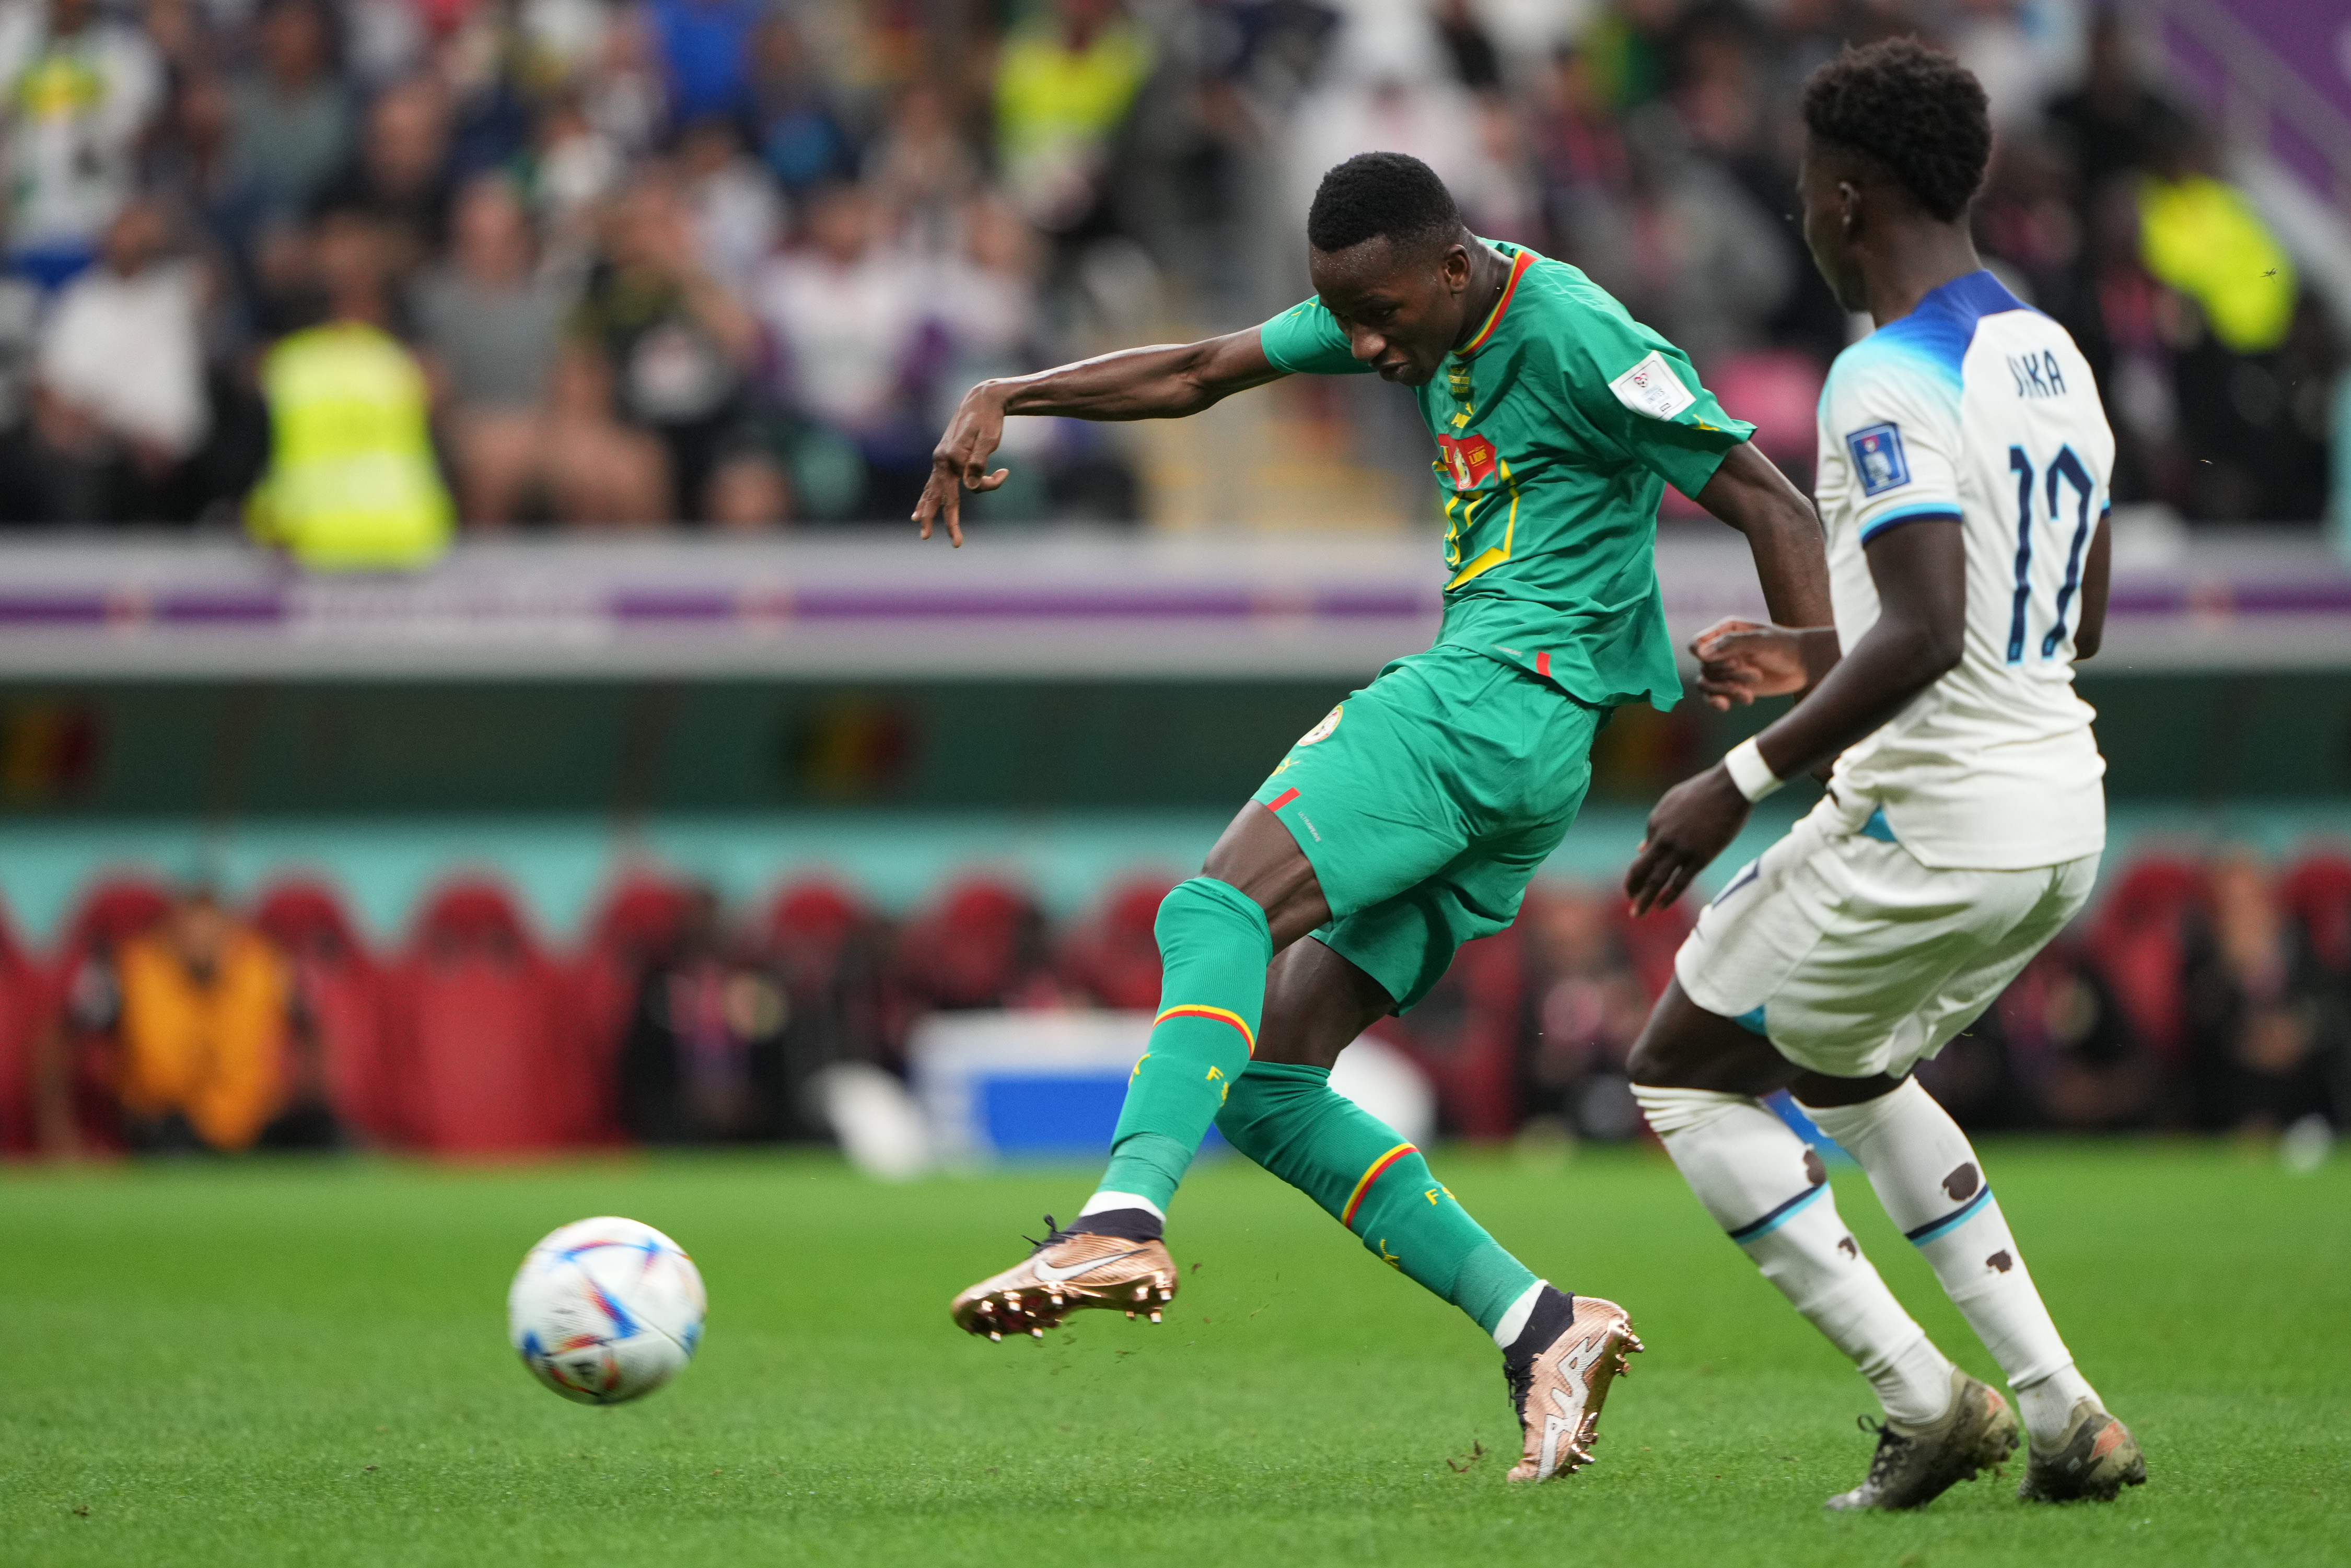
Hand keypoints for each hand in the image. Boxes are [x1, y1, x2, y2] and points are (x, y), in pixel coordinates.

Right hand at [912, 382, 1011, 546]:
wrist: (981, 399)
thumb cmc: (989, 419)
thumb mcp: (990, 439)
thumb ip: (980, 462)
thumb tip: (971, 486)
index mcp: (952, 455)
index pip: (967, 486)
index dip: (988, 485)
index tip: (1005, 472)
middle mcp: (941, 459)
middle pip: (941, 496)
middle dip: (947, 520)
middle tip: (956, 543)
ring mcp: (939, 459)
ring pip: (932, 491)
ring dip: (928, 511)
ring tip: (921, 529)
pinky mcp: (943, 458)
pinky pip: (933, 483)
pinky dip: (926, 498)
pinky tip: (918, 511)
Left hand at [1625, 763, 1750, 915]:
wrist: (1729, 787)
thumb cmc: (1703, 792)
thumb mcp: (1671, 804)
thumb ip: (1655, 827)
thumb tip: (1640, 848)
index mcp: (1655, 822)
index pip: (1646, 849)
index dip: (1646, 863)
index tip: (1645, 875)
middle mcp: (1663, 838)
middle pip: (1642, 869)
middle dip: (1632, 887)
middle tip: (1629, 902)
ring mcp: (1681, 849)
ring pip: (1657, 880)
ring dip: (1644, 898)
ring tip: (1636, 914)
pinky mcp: (1700, 858)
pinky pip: (1680, 883)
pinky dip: (1668, 896)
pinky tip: (1659, 907)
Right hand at [1689, 617, 1809, 710]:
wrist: (1804, 665)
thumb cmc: (1785, 646)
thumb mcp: (1760, 641)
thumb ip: (1730, 644)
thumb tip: (1701, 654)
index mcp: (1725, 632)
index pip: (1696, 645)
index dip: (1706, 657)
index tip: (1732, 661)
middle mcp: (1721, 650)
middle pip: (1704, 667)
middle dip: (1728, 675)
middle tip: (1756, 676)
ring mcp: (1726, 669)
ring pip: (1706, 683)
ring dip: (1726, 690)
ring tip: (1747, 695)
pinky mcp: (1732, 686)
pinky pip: (1712, 696)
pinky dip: (1718, 702)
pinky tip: (1729, 706)